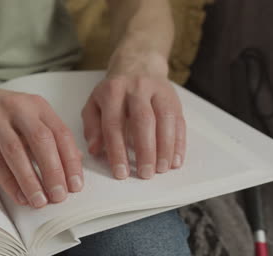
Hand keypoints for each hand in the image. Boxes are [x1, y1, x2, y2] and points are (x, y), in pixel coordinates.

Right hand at [0, 82, 83, 207]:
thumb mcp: (28, 116)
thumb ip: (50, 135)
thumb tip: (75, 160)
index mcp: (37, 105)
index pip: (61, 133)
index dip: (71, 161)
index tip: (76, 184)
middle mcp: (18, 109)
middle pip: (42, 141)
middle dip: (54, 172)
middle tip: (60, 195)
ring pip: (17, 152)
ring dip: (30, 180)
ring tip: (40, 201)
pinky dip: (9, 182)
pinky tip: (19, 195)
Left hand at [81, 52, 185, 179]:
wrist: (138, 64)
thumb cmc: (113, 92)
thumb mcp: (95, 104)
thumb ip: (92, 127)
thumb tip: (95, 150)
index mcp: (113, 92)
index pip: (114, 124)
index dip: (117, 151)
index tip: (120, 172)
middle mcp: (136, 88)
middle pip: (143, 120)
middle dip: (145, 150)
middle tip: (145, 174)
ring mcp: (158, 91)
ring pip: (165, 119)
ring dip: (165, 147)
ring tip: (161, 169)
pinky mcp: (174, 97)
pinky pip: (179, 120)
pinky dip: (179, 142)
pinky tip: (176, 159)